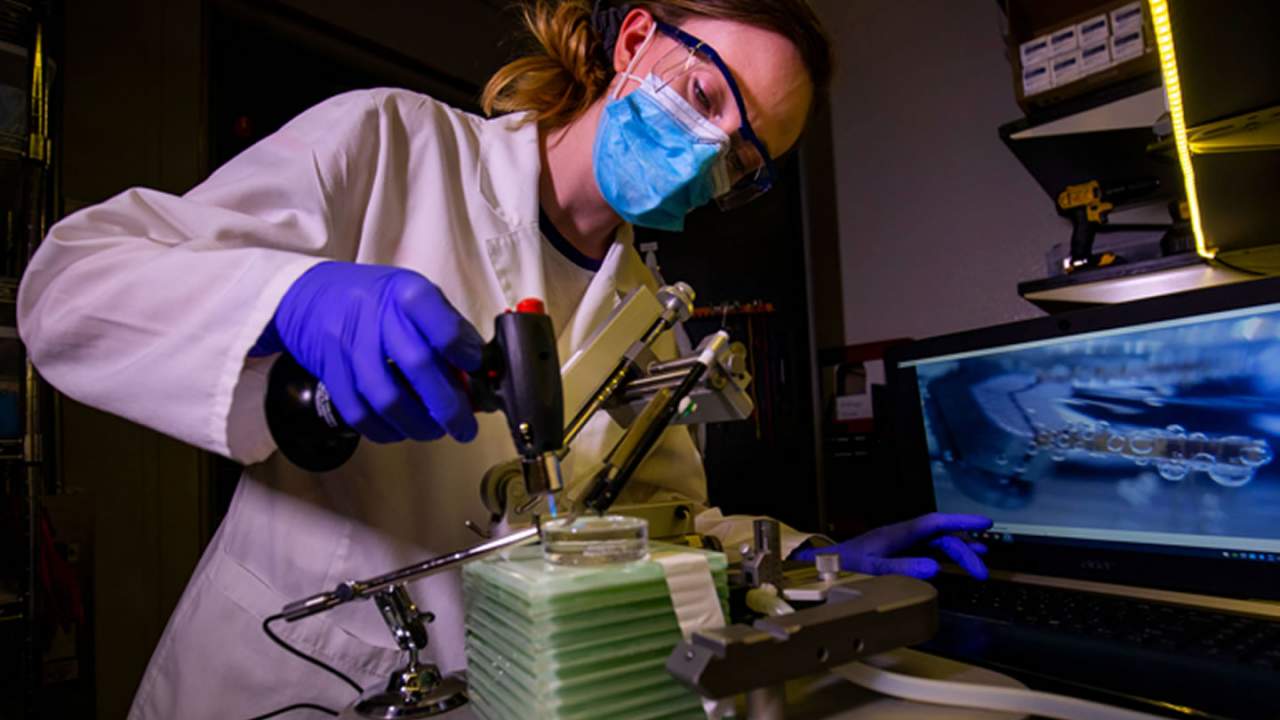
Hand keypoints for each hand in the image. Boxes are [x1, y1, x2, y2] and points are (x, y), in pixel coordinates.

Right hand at [253, 261, 483, 442]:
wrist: (311, 296)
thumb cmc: (374, 299)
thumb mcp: (414, 294)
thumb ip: (447, 328)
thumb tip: (478, 371)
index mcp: (406, 293)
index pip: (441, 324)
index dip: (464, 353)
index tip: (477, 370)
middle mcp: (377, 317)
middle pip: (418, 366)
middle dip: (449, 406)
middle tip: (465, 426)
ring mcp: (350, 346)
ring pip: (387, 399)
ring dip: (418, 425)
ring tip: (435, 431)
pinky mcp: (331, 373)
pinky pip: (360, 413)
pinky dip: (386, 430)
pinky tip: (402, 430)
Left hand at [794, 513, 992, 579]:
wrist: (820, 566)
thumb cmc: (842, 564)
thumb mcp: (874, 567)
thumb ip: (904, 567)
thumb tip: (936, 569)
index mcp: (899, 533)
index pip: (937, 522)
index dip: (962, 522)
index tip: (986, 523)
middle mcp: (902, 536)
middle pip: (940, 537)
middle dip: (964, 550)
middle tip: (983, 571)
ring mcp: (898, 545)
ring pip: (934, 545)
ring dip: (956, 552)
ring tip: (978, 563)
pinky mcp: (894, 555)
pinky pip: (924, 554)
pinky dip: (941, 559)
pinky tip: (949, 568)